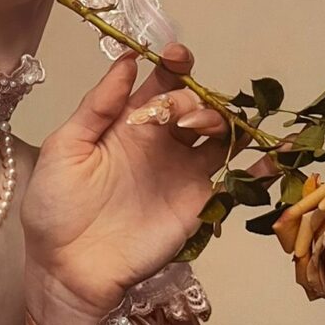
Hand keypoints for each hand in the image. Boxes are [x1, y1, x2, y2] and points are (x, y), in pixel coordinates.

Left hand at [21, 41, 283, 321]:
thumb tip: (127, 60)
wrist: (67, 268)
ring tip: (199, 128)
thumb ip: (97, 105)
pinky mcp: (198, 202)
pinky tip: (269, 156)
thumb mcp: (64, 147)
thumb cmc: (55, 206)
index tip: (176, 56)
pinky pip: (235, 178)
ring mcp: (182, 170)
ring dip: (218, 121)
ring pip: (217, 133)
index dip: (173, 64)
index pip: (160, 82)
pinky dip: (258, 165)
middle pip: (194, 103)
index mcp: (127, 122)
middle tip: (178, 115)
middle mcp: (160, 141)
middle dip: (193, 98)